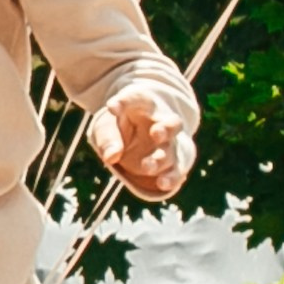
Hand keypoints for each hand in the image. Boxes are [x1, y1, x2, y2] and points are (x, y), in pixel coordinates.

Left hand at [88, 82, 193, 201]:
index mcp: (144, 105)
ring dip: (162, 159)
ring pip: (173, 150)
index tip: (112, 107)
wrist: (137, 133)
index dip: (124, 102)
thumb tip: (111, 156)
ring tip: (147, 167)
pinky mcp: (172, 162)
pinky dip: (171, 178)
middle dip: (166, 129)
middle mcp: (162, 122)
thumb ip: (108, 139)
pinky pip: (176, 170)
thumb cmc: (120, 125)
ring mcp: (170, 143)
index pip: (136, 99)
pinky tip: (162, 184)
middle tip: (156, 133)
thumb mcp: (107, 128)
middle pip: (172, 123)